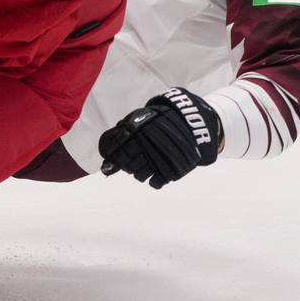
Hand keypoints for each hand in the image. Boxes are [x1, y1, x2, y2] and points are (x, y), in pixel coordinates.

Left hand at [98, 88, 221, 188]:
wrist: (193, 123)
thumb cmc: (162, 120)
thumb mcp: (143, 117)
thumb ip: (125, 129)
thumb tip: (106, 144)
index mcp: (140, 133)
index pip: (120, 152)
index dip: (112, 161)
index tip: (108, 166)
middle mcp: (149, 147)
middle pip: (129, 167)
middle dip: (126, 166)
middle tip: (130, 163)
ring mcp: (161, 160)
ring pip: (140, 176)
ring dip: (139, 173)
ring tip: (145, 165)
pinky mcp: (173, 170)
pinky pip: (155, 183)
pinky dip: (153, 180)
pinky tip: (154, 172)